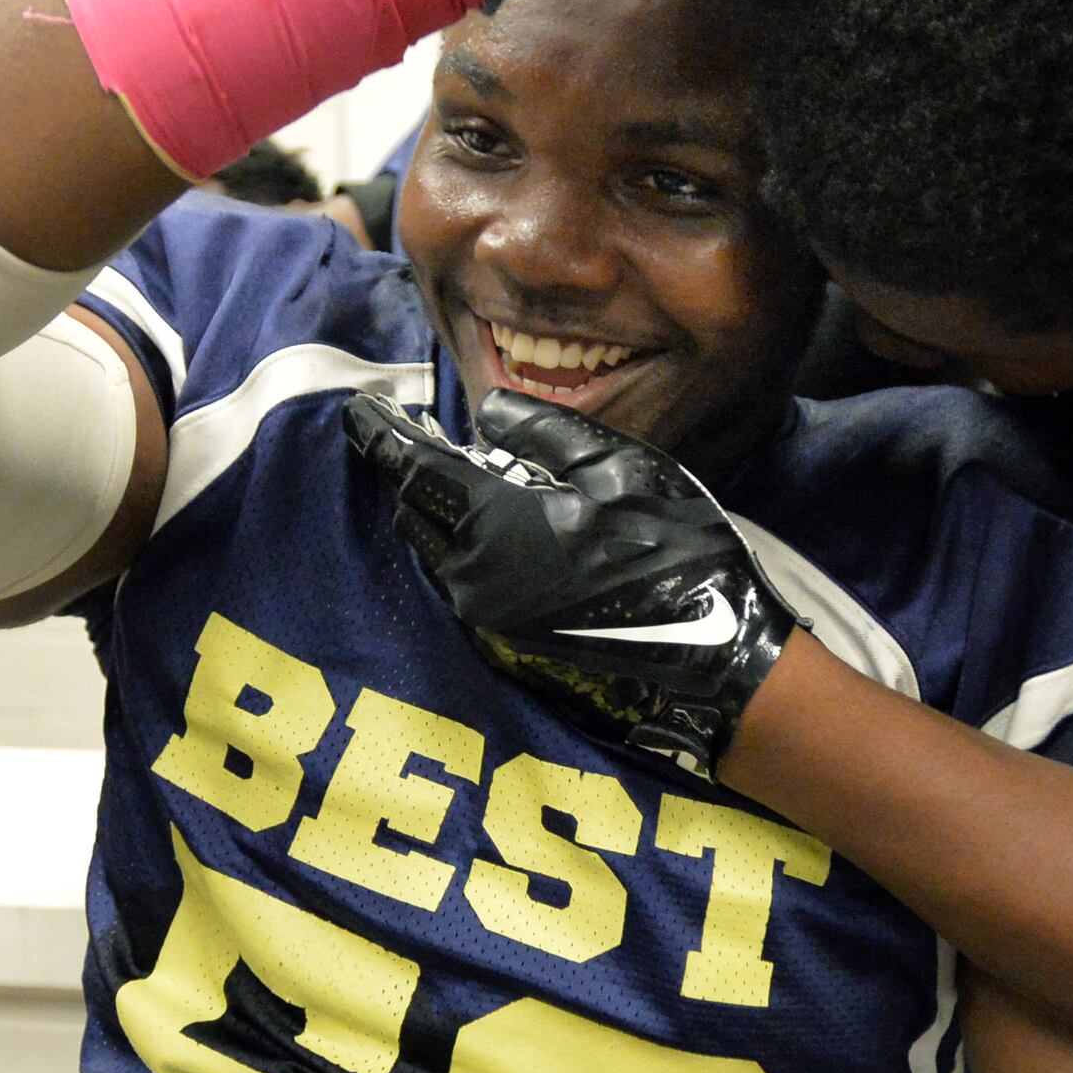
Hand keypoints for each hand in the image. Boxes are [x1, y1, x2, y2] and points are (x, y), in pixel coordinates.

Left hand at [345, 388, 794, 777]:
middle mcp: (470, 577)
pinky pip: (463, 591)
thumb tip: (488, 414)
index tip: (363, 410)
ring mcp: (484, 622)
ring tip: (467, 484)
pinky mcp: (505, 652)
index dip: (382, 435)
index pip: (409, 468)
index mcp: (490, 523)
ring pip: (437, 557)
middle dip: (412, 474)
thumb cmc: (672, 552)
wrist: (710, 662)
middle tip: (424, 440)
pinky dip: (464, 555)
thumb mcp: (620, 468)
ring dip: (439, 517)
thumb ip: (543, 432)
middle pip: (414, 515)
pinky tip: (501, 539)